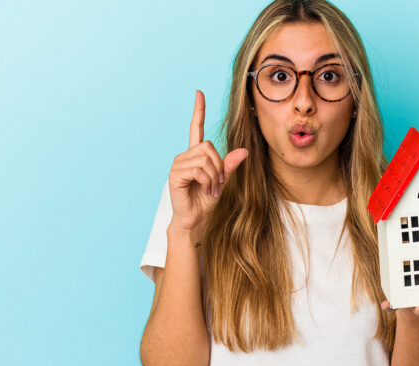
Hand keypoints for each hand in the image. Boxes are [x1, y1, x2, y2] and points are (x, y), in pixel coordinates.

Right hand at [168, 89, 247, 231]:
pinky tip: (204, 188)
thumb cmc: (206, 200)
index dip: (199, 111)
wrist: (195, 219)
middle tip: (217, 182)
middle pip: (209, 146)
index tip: (199, 93)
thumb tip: (244, 151)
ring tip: (210, 187)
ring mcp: (178, 164)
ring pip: (205, 158)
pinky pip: (198, 169)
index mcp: (196, 155)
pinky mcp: (175, 174)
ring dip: (213, 175)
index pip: (197, 128)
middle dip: (219, 165)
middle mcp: (185, 156)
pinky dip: (207, 180)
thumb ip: (230, 165)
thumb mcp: (223, 180)